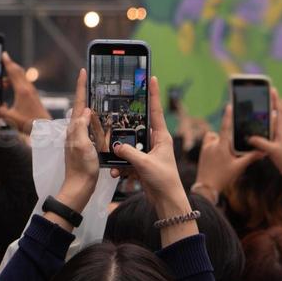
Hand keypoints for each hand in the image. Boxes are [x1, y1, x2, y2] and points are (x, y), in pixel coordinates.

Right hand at [0, 53, 47, 134]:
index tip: (3, 54)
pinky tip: (10, 87)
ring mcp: (31, 91)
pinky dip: (15, 80)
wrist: (45, 127)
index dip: (7, 62)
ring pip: (21, 77)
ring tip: (2, 81)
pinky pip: (23, 82)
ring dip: (12, 74)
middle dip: (9, 65)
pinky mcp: (33, 95)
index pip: (13, 72)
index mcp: (22, 91)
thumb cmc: (29, 123)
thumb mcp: (10, 119)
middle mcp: (28, 88)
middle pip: (18, 71)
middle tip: (1, 61)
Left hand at [54, 69, 98, 216]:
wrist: (79, 188)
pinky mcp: (86, 146)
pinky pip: (91, 128)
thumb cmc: (81, 169)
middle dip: (87, 92)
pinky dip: (96, 120)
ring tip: (99, 94)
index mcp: (74, 129)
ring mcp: (80, 138)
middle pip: (82, 107)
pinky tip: (102, 119)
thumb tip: (85, 110)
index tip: (83, 71)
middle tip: (93, 79)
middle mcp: (75, 131)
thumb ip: (80, 127)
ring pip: (87, 117)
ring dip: (92, 105)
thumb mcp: (81, 146)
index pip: (79, 103)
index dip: (81, 86)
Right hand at [109, 77, 194, 243]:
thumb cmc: (164, 181)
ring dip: (120, 154)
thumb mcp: (145, 164)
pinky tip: (116, 174)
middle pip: (137, 128)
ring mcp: (148, 153)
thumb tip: (115, 146)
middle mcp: (155, 142)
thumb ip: (129, 153)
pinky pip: (127, 160)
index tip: (151, 77)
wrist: (167, 202)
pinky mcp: (141, 165)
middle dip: (125, 128)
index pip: (156, 110)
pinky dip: (120, 166)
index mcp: (162, 137)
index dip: (153, 94)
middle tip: (116, 118)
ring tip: (115, 161)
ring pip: (129, 146)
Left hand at [193, 102, 263, 202]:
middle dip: (230, 141)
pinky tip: (218, 156)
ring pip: (216, 139)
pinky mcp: (202, 151)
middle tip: (232, 154)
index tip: (229, 106)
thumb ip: (250, 157)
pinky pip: (209, 142)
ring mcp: (205, 147)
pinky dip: (215, 145)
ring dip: (222, 143)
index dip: (228, 116)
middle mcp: (212, 144)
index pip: (225, 127)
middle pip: (224, 136)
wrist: (206, 187)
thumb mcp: (239, 167)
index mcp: (221, 146)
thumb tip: (263, 151)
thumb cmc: (223, 177)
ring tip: (226, 157)